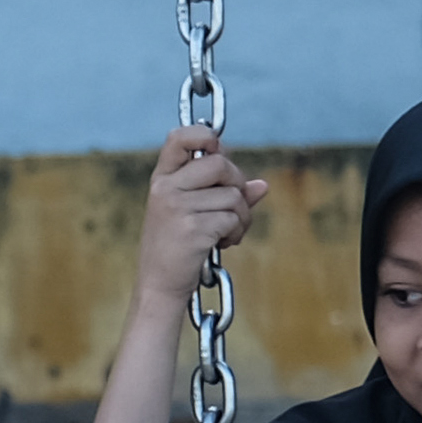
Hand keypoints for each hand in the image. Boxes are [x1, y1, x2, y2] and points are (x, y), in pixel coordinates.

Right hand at [135, 136, 267, 313]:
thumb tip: (262, 186)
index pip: (179, 137)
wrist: (159, 287)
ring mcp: (177, 208)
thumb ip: (223, 194)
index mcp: (162, 179)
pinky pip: (233, 218)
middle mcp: (165, 189)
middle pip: (219, 163)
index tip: (217, 150)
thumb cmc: (176, 249)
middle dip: (237, 184)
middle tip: (233, 207)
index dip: (204, 135)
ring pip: (233, 194)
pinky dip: (237, 232)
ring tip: (228, 233)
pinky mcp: (193, 229)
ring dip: (242, 216)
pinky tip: (223, 244)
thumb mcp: (192, 213)